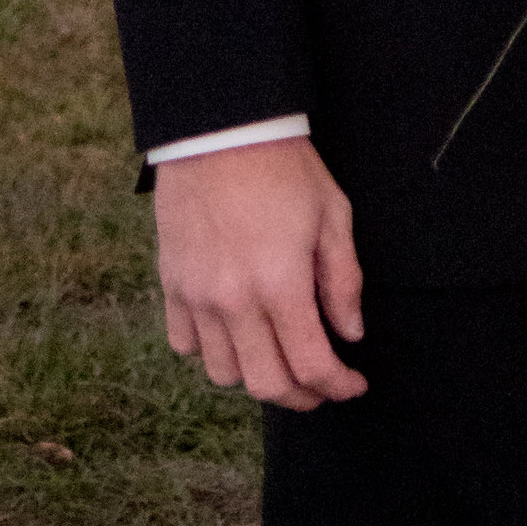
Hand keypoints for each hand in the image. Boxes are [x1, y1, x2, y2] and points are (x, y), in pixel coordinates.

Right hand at [155, 136, 366, 410]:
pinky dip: (212, 351)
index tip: (354, 384)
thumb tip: (350, 333)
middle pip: (266, 384)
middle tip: (322, 386)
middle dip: (302, 397)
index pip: (311, 365)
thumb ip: (343, 280)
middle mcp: (234, 301)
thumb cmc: (285, 166)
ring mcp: (197, 296)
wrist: (221, 128)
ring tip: (278, 358)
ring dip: (256, 376)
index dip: (338, 386)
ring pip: (224, 373)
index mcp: (280, 284)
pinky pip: (185, 345)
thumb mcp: (333, 214)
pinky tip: (234, 333)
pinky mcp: (172, 284)